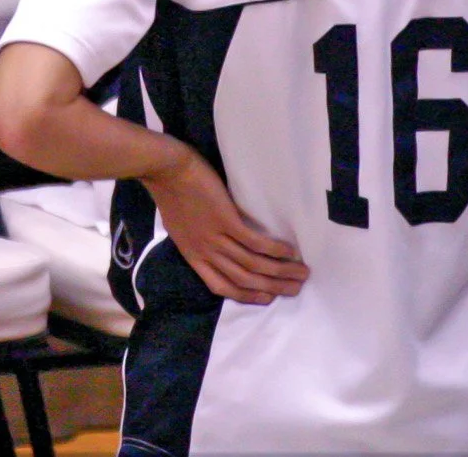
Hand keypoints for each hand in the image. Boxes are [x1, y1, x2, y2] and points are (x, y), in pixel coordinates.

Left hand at [144, 145, 307, 305]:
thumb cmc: (170, 193)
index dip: (246, 296)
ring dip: (280, 272)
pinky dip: (274, 250)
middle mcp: (207, 252)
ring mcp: (216, 238)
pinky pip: (254, 242)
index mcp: (193, 256)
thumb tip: (218, 245)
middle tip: (296, 289)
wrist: (165, 170)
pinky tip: (290, 252)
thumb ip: (197, 241)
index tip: (267, 298)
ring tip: (302, 273)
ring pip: (253, 264)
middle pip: (244, 280)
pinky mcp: (226, 220)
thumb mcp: (179, 228)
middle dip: (273, 288)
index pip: (221, 287)